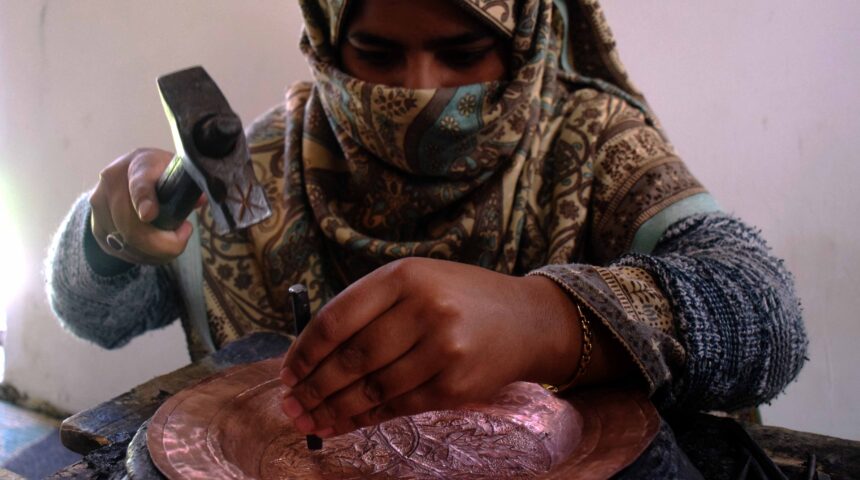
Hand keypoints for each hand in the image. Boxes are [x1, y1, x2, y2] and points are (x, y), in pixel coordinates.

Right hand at [88, 148, 204, 264]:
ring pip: (127, 243)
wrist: (129, 173)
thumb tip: (199, 201)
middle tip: (183, 236)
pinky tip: (158, 251)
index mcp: (138, 165)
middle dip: (163, 242)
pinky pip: (122, 251)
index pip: (139, 184)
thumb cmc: (160, 173)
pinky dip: (145, 257)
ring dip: (156, 252)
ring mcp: (100, 207)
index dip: (143, 200)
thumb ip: (187, 185)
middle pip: (131, 225)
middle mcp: (111, 184)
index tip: (149, 215)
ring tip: (174, 243)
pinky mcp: (98, 228)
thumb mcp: (176, 170)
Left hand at [278, 258, 582, 436]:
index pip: (339, 317)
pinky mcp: (456, 385)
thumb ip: (370, 307)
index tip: (288, 372)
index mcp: (406, 276)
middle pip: (352, 358)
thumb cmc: (462, 298)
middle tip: (290, 405)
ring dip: (333, 410)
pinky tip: (343, 424)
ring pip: (372, 388)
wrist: (528, 320)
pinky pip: (398, 406)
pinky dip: (365, 419)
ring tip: (308, 421)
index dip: (306, 350)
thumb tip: (312, 355)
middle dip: (314, 387)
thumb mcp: (418, 280)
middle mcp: (424, 309)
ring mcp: (443, 349)